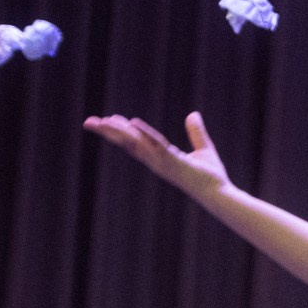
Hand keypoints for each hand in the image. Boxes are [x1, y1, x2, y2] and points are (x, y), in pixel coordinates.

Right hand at [83, 110, 230, 199]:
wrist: (220, 193)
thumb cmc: (211, 176)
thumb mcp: (203, 148)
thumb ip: (196, 132)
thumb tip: (193, 114)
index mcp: (159, 157)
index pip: (134, 142)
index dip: (119, 131)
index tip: (105, 120)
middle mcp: (156, 161)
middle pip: (128, 143)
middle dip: (108, 132)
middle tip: (88, 121)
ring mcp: (163, 162)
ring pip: (137, 143)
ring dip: (120, 131)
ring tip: (104, 120)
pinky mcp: (174, 162)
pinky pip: (157, 145)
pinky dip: (145, 134)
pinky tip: (133, 123)